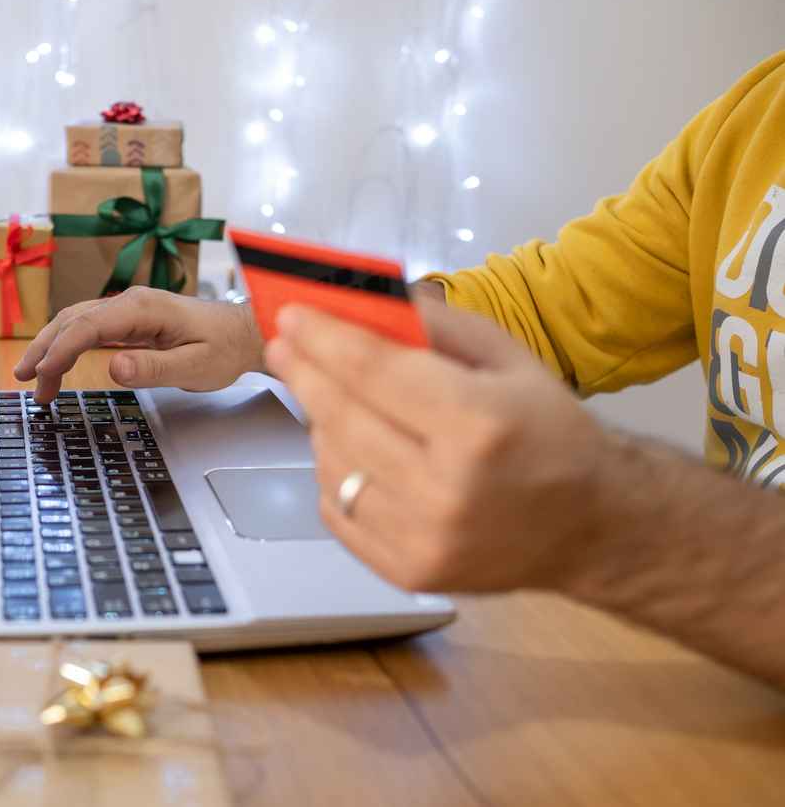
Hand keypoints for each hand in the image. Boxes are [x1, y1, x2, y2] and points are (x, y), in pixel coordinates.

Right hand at [14, 287, 265, 402]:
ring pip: (75, 322)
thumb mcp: (196, 366)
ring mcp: (128, 309)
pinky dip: (66, 346)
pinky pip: (88, 328)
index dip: (60, 351)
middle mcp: (130, 302)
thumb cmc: (224, 349)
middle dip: (44, 350)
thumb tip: (113, 367)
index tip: (42, 375)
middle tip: (23, 381)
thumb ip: (154, 368)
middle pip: (72, 321)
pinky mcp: (129, 319)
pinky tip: (56, 365)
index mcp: (144, 308)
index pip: (88, 326)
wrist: (244, 332)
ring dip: (50, 348)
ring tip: (33, 381)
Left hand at [264, 299, 616, 593]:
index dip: (323, 339)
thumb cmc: (550, 433)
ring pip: (332, 464)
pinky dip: (335, 474)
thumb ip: (438, 326)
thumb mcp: (510, 360)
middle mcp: (446, 488)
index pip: (373, 371)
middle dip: (304, 374)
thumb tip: (363, 301)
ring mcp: (423, 538)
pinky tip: (353, 452)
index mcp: (479, 425)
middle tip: (283, 347)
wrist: (591, 527)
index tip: (291, 317)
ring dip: (321, 424)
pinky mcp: (407, 572)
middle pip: (341, 418)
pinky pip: (338, 510)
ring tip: (334, 401)